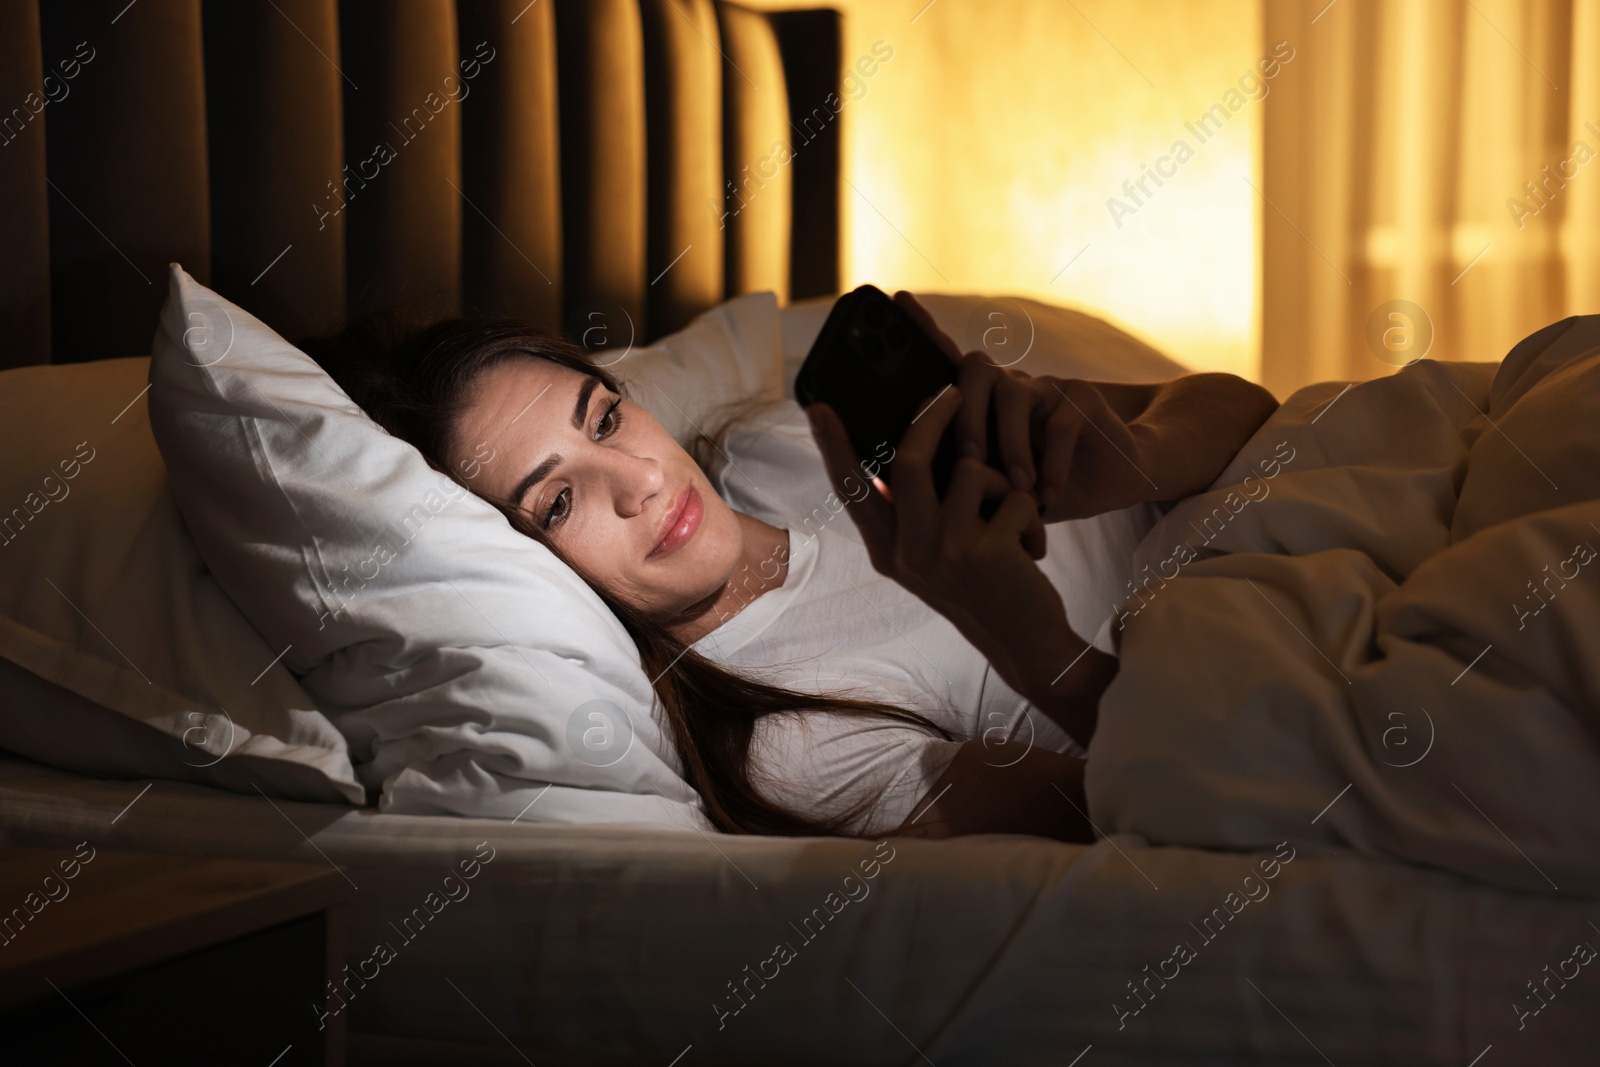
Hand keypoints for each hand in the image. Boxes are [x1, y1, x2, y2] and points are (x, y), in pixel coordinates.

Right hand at [806, 386, 1102, 739]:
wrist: (1025, 644)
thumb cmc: (984, 588)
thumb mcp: (935, 556)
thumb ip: (916, 514)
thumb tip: (912, 448)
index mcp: (889, 551)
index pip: (853, 490)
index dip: (835, 448)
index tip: (816, 408)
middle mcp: (908, 552)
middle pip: (908, 461)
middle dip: (935, 417)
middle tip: (955, 392)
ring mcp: (944, 553)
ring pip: (968, 470)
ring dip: (1002, 480)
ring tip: (1015, 510)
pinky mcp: (986, 553)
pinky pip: (1012, 496)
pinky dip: (1032, 513)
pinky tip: (1033, 545)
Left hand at [892, 291, 1151, 522]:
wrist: (1105, 484)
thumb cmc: (1035, 488)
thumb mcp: (991, 488)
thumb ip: (956, 479)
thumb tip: (899, 489)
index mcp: (979, 403)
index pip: (946, 361)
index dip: (924, 328)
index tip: (900, 296)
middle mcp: (1008, 385)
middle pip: (975, 370)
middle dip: (966, 414)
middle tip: (970, 459)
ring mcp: (1046, 387)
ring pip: (1013, 394)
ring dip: (1011, 444)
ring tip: (1017, 487)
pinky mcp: (1083, 398)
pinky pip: (1061, 422)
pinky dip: (1052, 463)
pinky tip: (1048, 494)